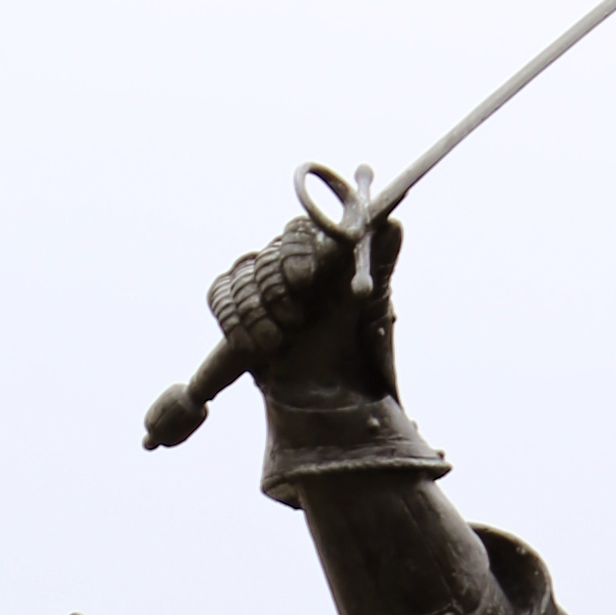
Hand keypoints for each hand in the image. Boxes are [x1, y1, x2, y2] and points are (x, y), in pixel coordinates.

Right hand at [209, 191, 405, 406]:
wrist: (330, 390)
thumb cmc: (355, 343)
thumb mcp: (373, 307)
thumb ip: (380, 264)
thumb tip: (394, 224)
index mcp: (320, 254)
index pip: (297, 234)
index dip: (295, 253)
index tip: (305, 279)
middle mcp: (288, 264)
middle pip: (265, 259)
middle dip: (276, 294)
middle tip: (295, 322)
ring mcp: (260, 284)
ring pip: (240, 279)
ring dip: (256, 315)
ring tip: (276, 342)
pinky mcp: (238, 306)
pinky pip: (220, 295)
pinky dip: (234, 322)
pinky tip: (254, 346)